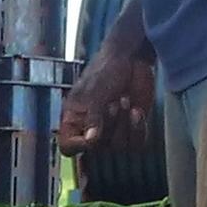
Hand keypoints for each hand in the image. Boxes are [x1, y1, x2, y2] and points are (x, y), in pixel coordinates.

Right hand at [61, 24, 158, 165]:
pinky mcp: (131, 129)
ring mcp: (112, 130)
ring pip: (117, 147)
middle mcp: (91, 128)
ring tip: (125, 100)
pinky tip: (137, 110)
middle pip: (97, 148)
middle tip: (113, 103)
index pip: (68, 147)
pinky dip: (138, 129)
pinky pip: (135, 144)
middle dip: (109, 125)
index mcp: (74, 118)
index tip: (91, 136)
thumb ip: (93, 116)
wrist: (132, 58)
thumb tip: (90, 140)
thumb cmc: (106, 68)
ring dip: (124, 125)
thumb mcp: (95, 91)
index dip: (78, 146)